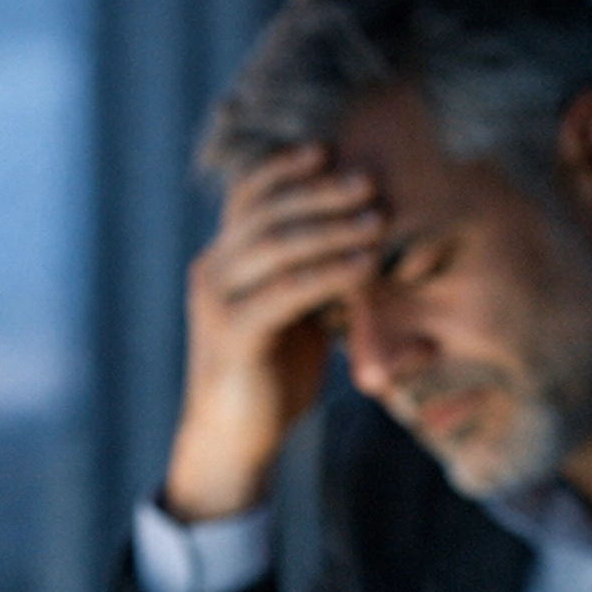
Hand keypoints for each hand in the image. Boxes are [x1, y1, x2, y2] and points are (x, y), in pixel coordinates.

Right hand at [164, 145, 384, 520]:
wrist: (234, 443)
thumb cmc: (270, 380)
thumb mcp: (293, 316)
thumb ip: (312, 276)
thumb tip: (365, 242)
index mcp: (223, 259)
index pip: (249, 193)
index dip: (286, 166)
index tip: (331, 148)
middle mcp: (213, 270)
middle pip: (267, 210)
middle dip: (321, 191)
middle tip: (369, 181)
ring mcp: (218, 300)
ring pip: (278, 244)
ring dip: (333, 227)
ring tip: (378, 219)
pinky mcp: (234, 334)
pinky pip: (287, 290)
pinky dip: (329, 273)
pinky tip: (364, 266)